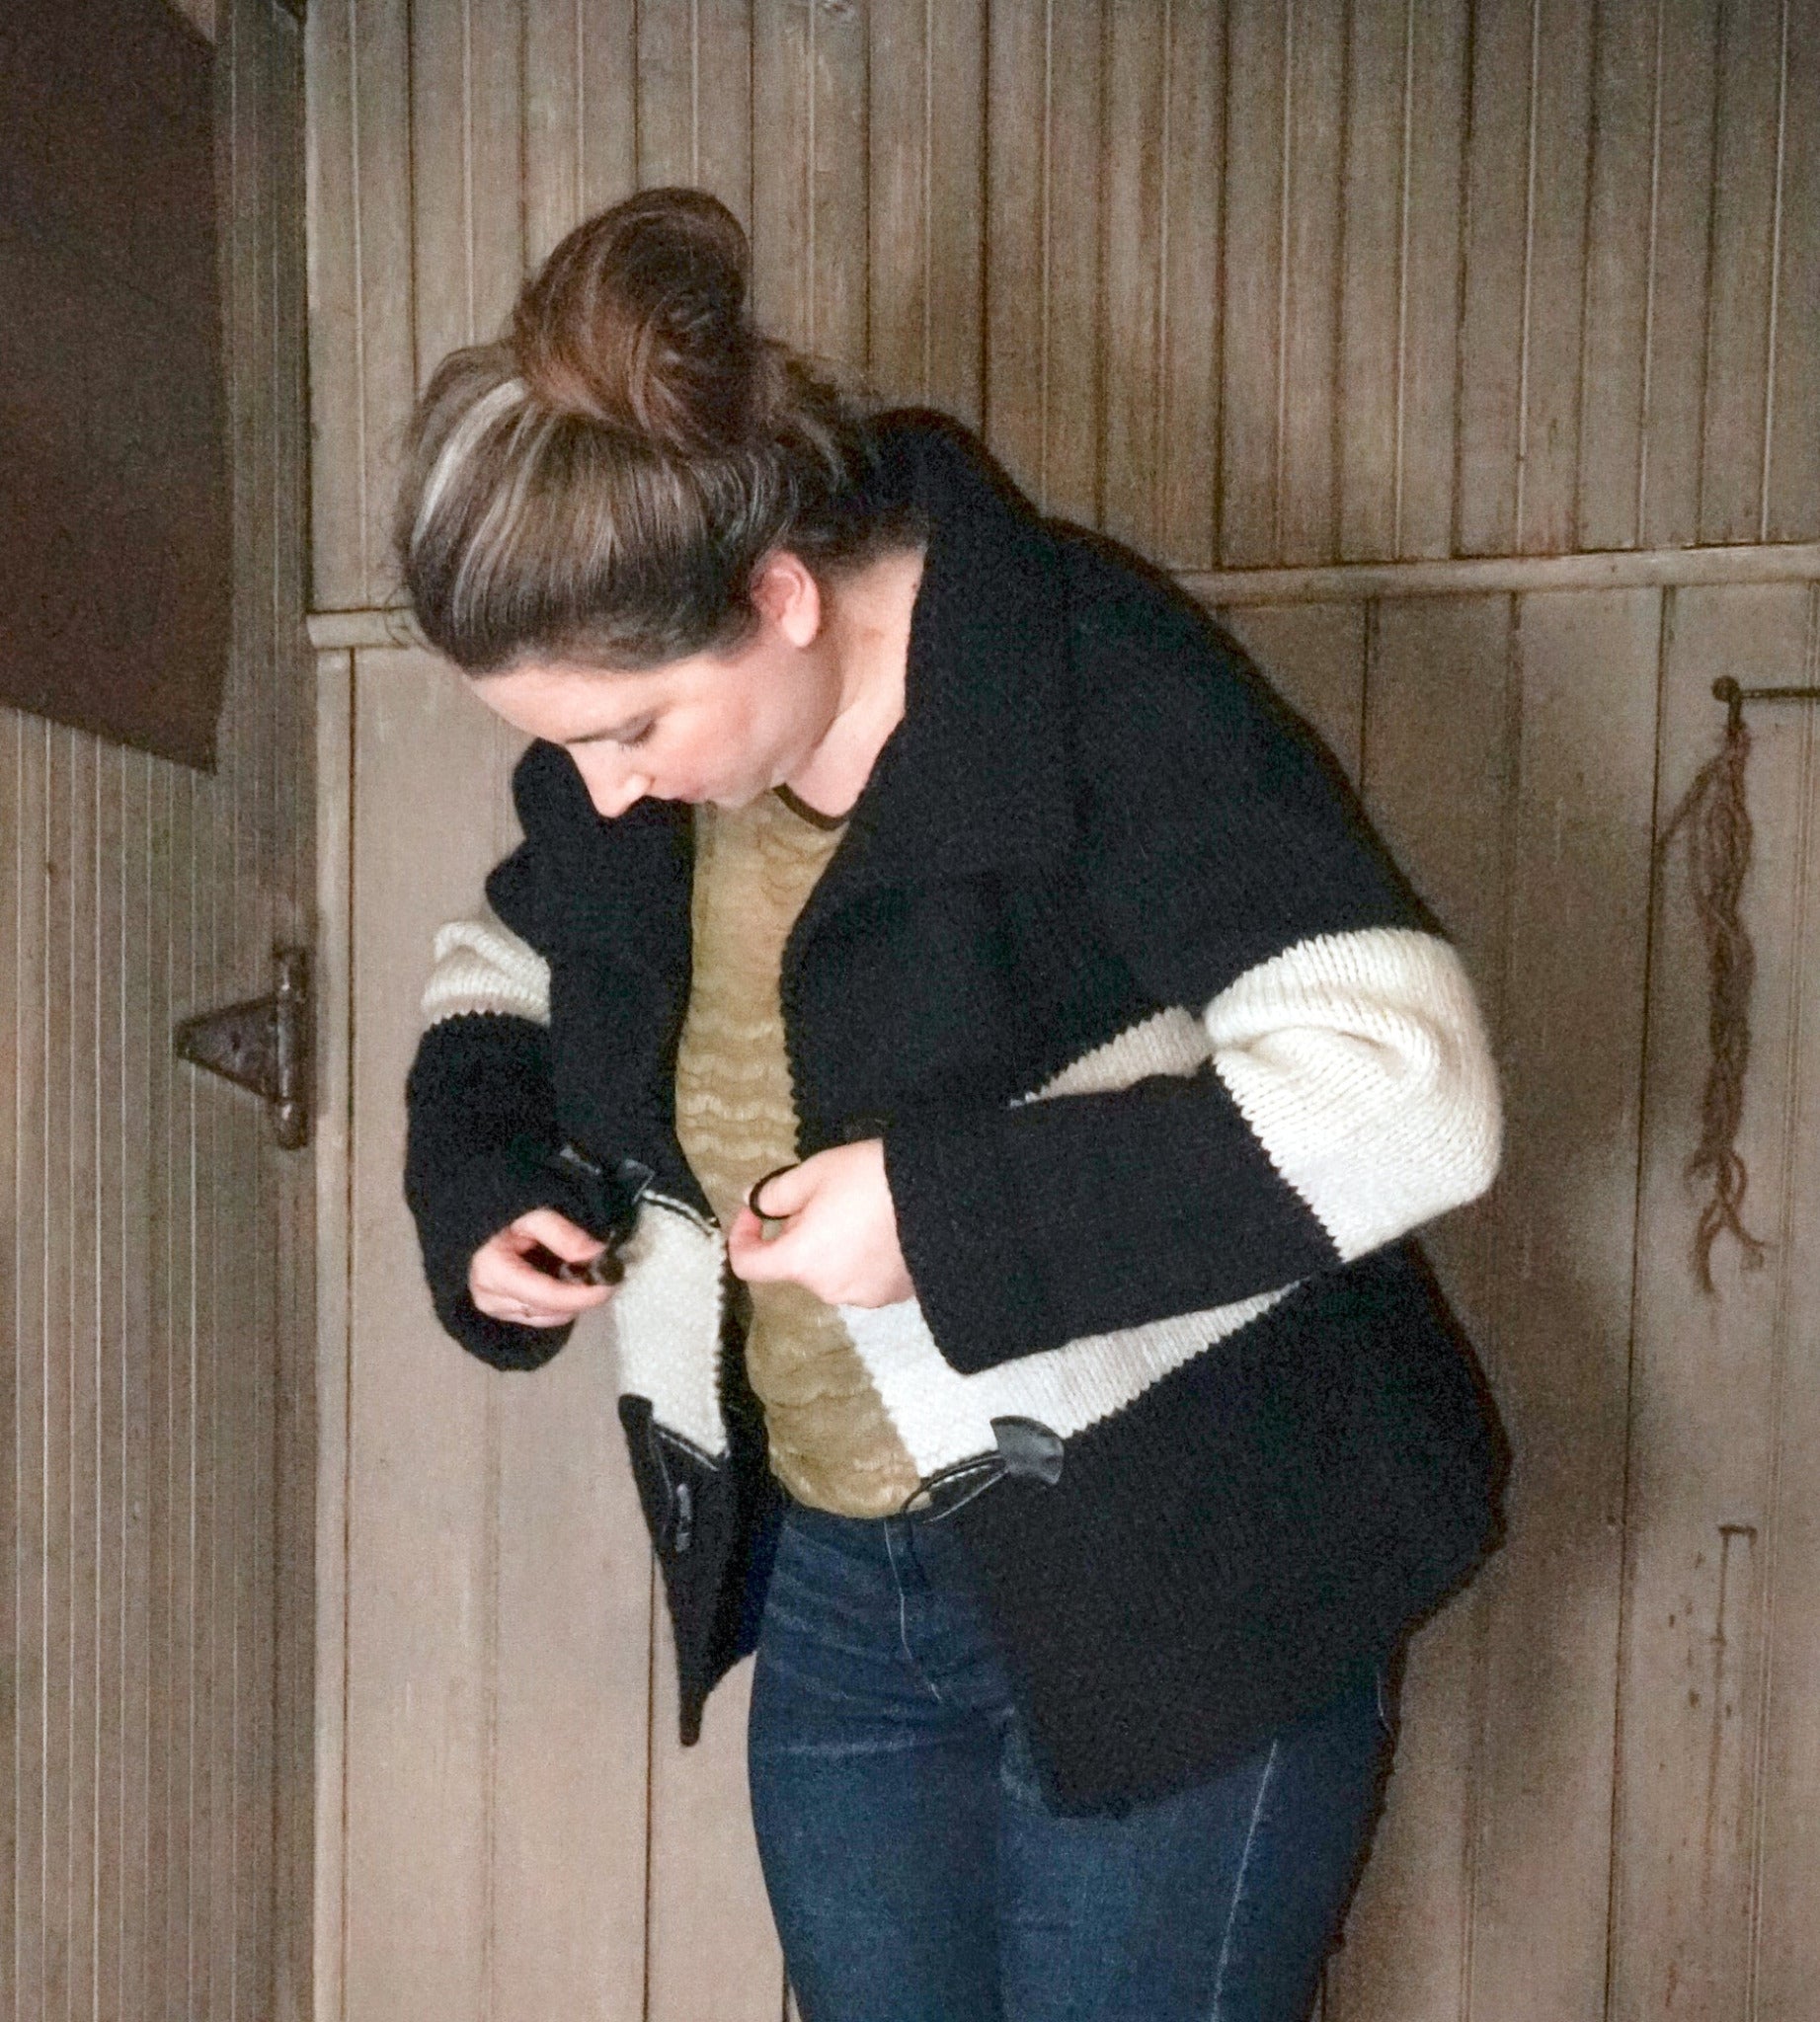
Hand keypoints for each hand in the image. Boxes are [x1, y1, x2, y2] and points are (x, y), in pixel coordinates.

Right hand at [470, 1208, 615, 1327]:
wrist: (477, 1218)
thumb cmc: (505, 1212)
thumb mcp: (534, 1213)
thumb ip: (563, 1234)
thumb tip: (598, 1254)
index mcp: (493, 1272)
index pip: (546, 1296)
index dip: (582, 1295)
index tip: (611, 1284)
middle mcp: (490, 1298)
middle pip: (550, 1310)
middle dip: (580, 1296)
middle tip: (603, 1273)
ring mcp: (495, 1309)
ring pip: (548, 1317)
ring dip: (571, 1301)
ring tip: (582, 1274)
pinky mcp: (502, 1312)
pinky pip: (541, 1316)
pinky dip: (559, 1304)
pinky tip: (565, 1282)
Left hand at [725, 1140, 913, 1308]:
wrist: (944, 1197)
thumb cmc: (872, 1180)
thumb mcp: (815, 1172)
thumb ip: (775, 1193)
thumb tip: (756, 1203)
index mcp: (800, 1261)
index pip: (748, 1265)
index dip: (741, 1237)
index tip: (755, 1212)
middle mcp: (827, 1288)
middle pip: (796, 1263)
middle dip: (799, 1232)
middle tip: (824, 1195)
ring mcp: (863, 1296)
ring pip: (830, 1270)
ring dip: (832, 1246)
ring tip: (860, 1210)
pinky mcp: (893, 1296)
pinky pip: (863, 1276)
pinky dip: (862, 1257)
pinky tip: (884, 1229)